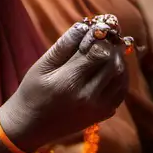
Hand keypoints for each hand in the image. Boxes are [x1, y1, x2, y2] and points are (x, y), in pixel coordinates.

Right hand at [0, 21, 129, 150]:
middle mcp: (88, 97)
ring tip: (111, 51)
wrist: (30, 127)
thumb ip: (64, 46)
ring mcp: (98, 109)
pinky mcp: (102, 116)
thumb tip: (84, 25)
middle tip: (110, 38)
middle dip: (114, 48)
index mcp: (70, 82)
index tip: (101, 28)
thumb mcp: (42, 66)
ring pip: (122, 79)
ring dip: (120, 62)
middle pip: (114, 65)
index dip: (103, 38)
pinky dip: (121, 78)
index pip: (99, 53)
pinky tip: (112, 69)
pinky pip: (121, 93)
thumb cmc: (32, 92)